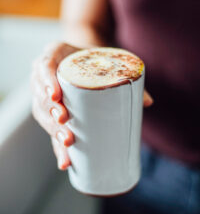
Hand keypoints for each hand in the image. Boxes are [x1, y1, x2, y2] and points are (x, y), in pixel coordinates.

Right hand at [31, 42, 152, 170]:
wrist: (85, 56)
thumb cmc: (95, 56)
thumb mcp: (107, 59)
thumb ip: (125, 76)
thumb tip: (148, 102)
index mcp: (56, 53)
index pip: (45, 66)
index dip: (47, 81)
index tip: (56, 98)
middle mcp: (45, 72)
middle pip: (40, 94)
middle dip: (50, 112)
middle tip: (64, 126)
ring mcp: (45, 91)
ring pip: (40, 111)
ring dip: (51, 130)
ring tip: (67, 143)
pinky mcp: (51, 108)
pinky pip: (48, 125)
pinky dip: (55, 144)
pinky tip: (64, 161)